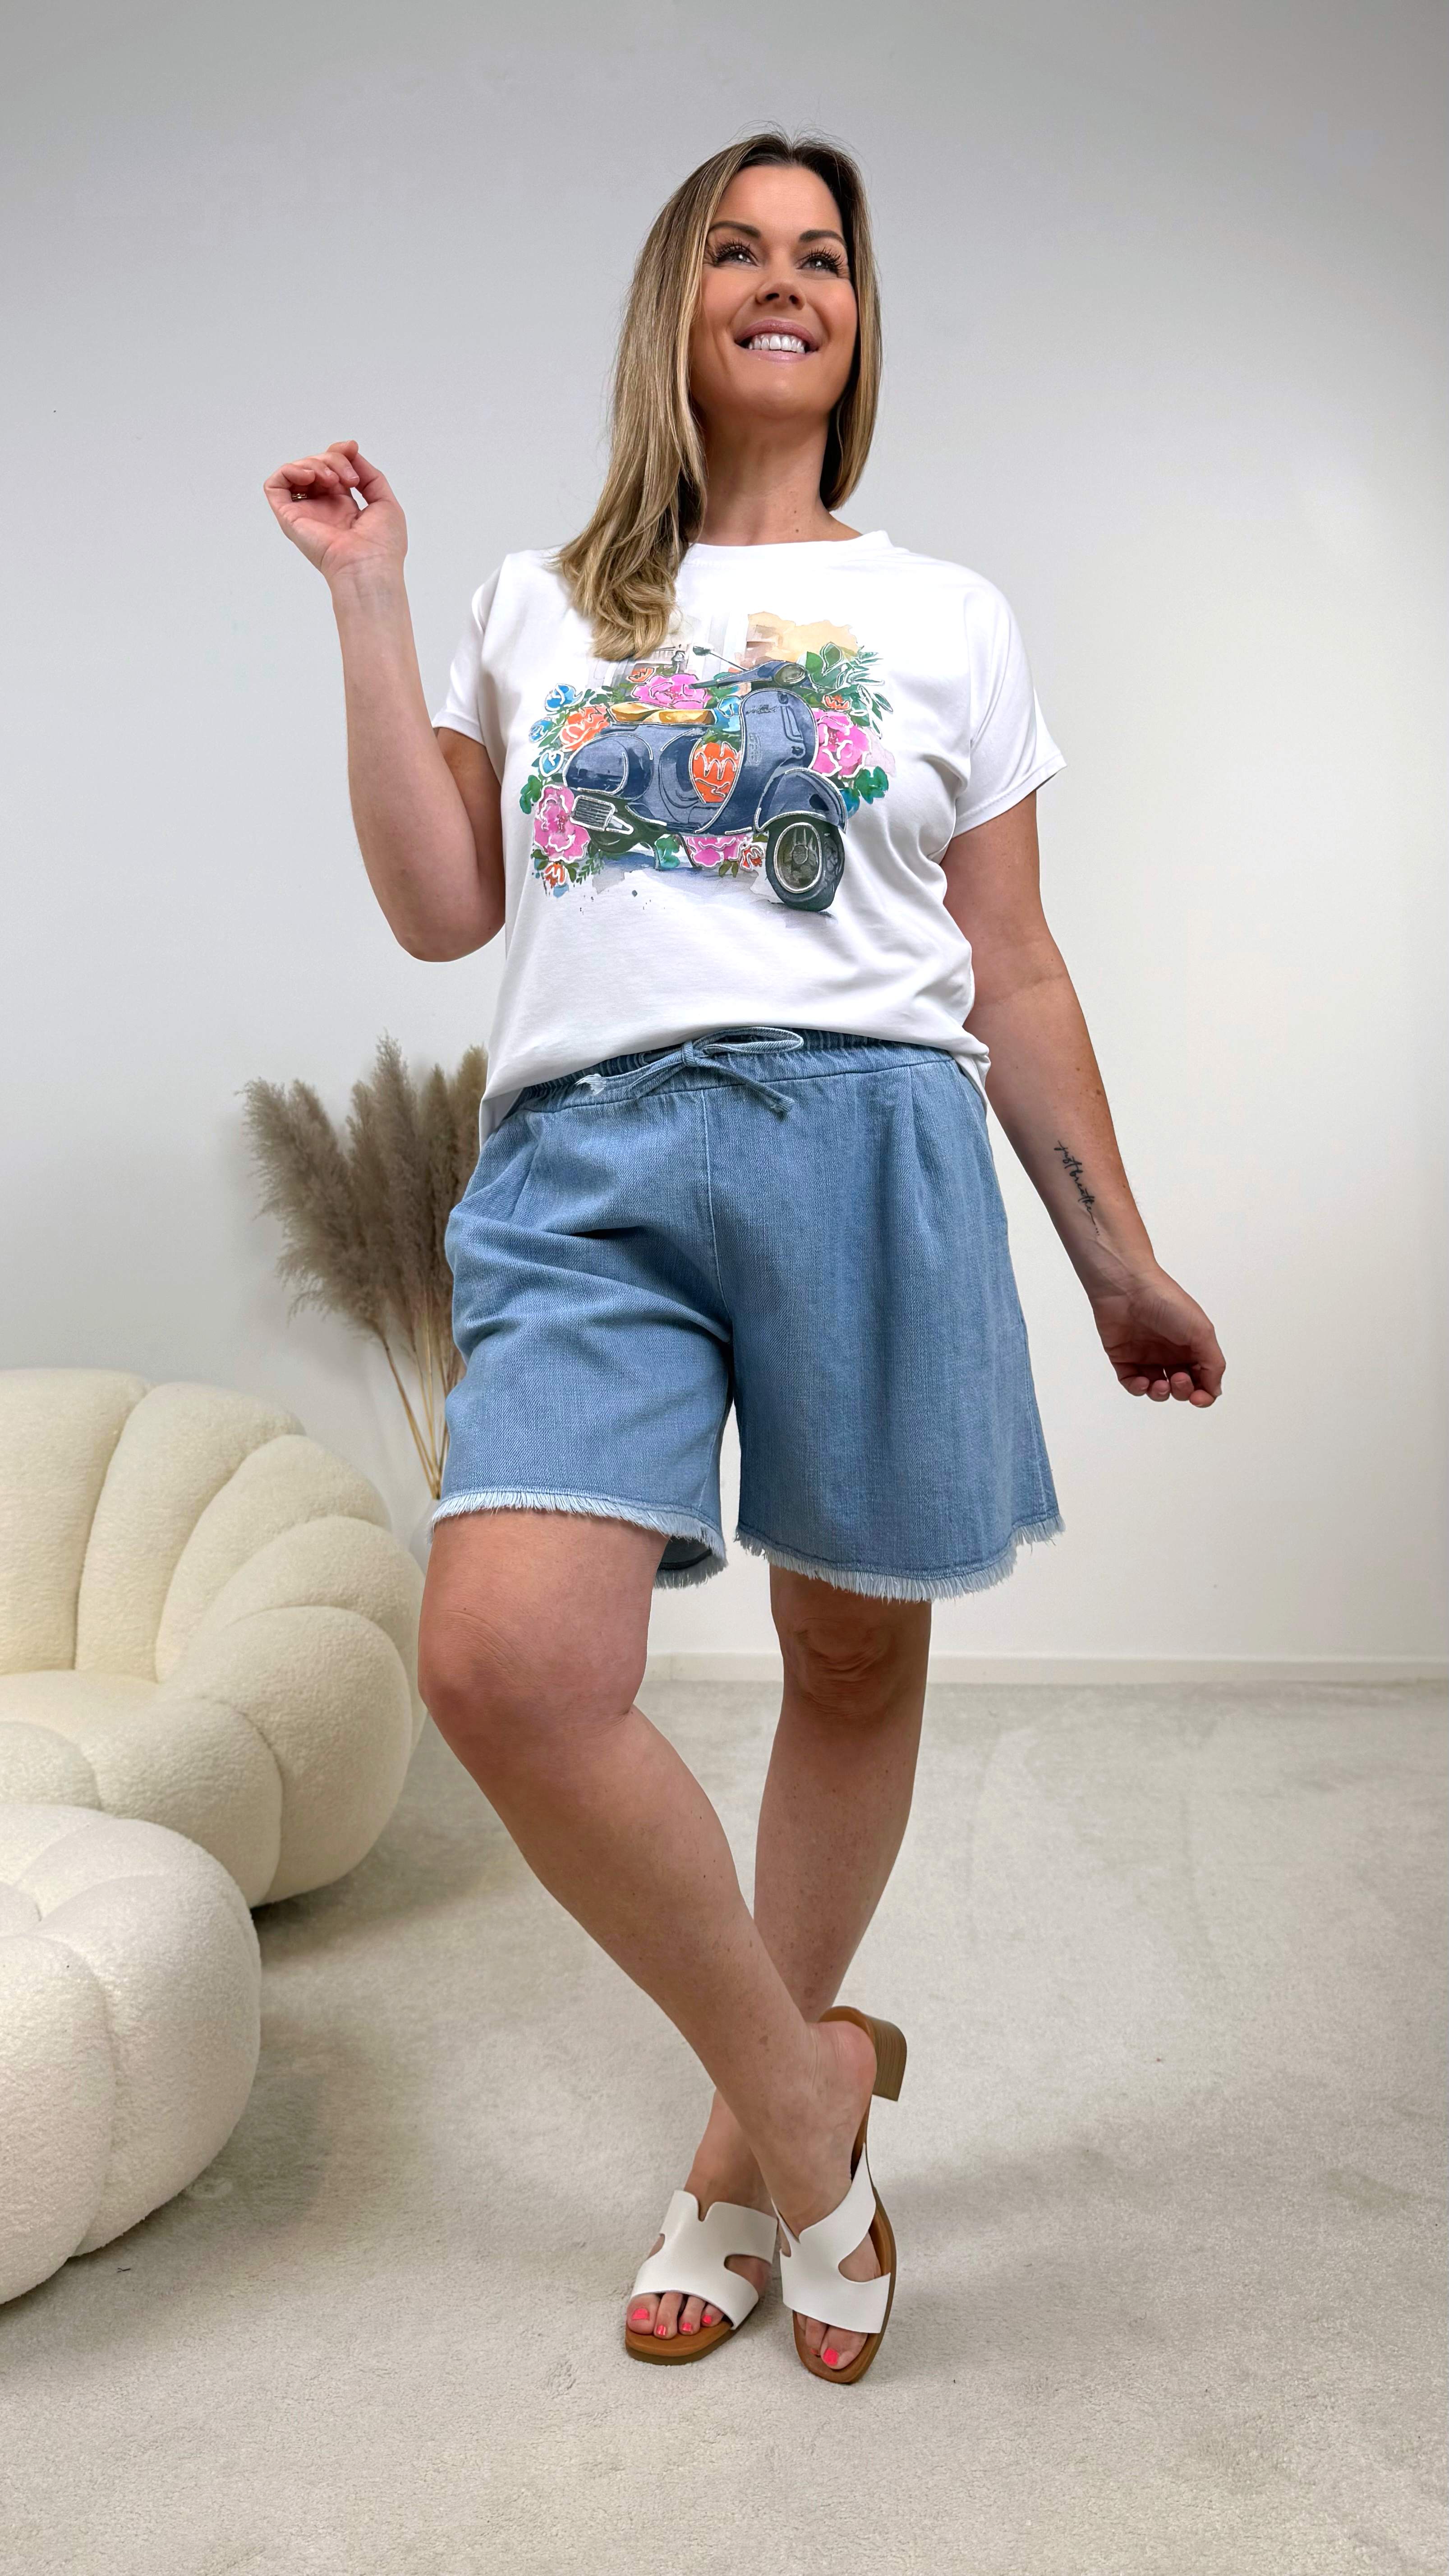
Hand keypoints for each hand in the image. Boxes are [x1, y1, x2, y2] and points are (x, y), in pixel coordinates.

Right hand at [261, 439, 404, 586]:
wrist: (368, 567)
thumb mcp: (384, 501)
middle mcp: (321, 509)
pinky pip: (275, 485)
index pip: (331, 469)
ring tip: (332, 479)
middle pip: (316, 466)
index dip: (339, 453)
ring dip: (314, 464)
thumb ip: (370, 475)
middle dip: (332, 458)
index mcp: (343, 507)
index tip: (352, 448)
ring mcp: (304, 513)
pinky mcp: (289, 518)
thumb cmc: (382, 546)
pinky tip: (309, 477)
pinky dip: (289, 471)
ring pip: (297, 472)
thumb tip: (351, 452)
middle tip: (349, 477)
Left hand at [1090, 1263, 1224, 1405]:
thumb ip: (1213, 1364)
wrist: (1127, 1287)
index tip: (1199, 1397)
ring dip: (1161, 1394)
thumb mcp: (1202, 1332)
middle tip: (1178, 1378)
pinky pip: (1131, 1383)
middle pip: (1181, 1388)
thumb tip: (1214, 1390)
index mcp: (1193, 1346)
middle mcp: (1171, 1352)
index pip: (1203, 1380)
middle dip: (1182, 1391)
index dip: (1203, 1394)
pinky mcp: (1124, 1358)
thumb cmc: (1167, 1301)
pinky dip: (1138, 1389)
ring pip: (1156, 1390)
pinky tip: (1142, 1382)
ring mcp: (1147, 1356)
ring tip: (1159, 1384)